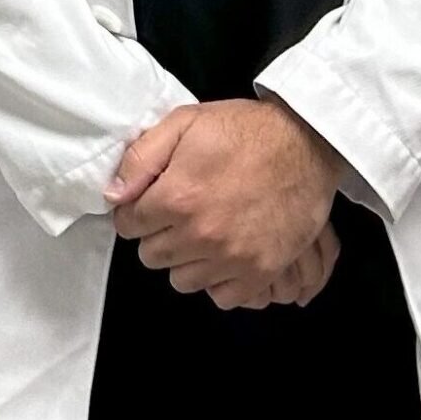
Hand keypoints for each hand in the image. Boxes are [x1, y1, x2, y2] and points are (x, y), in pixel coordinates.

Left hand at [104, 97, 344, 304]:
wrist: (307, 143)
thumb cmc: (246, 131)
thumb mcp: (185, 123)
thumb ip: (141, 159)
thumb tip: (113, 195)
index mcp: (177, 198)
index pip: (128, 226)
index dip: (137, 211)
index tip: (153, 202)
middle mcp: (201, 234)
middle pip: (152, 256)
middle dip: (159, 235)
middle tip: (181, 213)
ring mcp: (232, 257)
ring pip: (182, 280)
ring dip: (187, 260)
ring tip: (205, 233)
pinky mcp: (260, 270)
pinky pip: (222, 296)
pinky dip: (220, 280)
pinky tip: (226, 254)